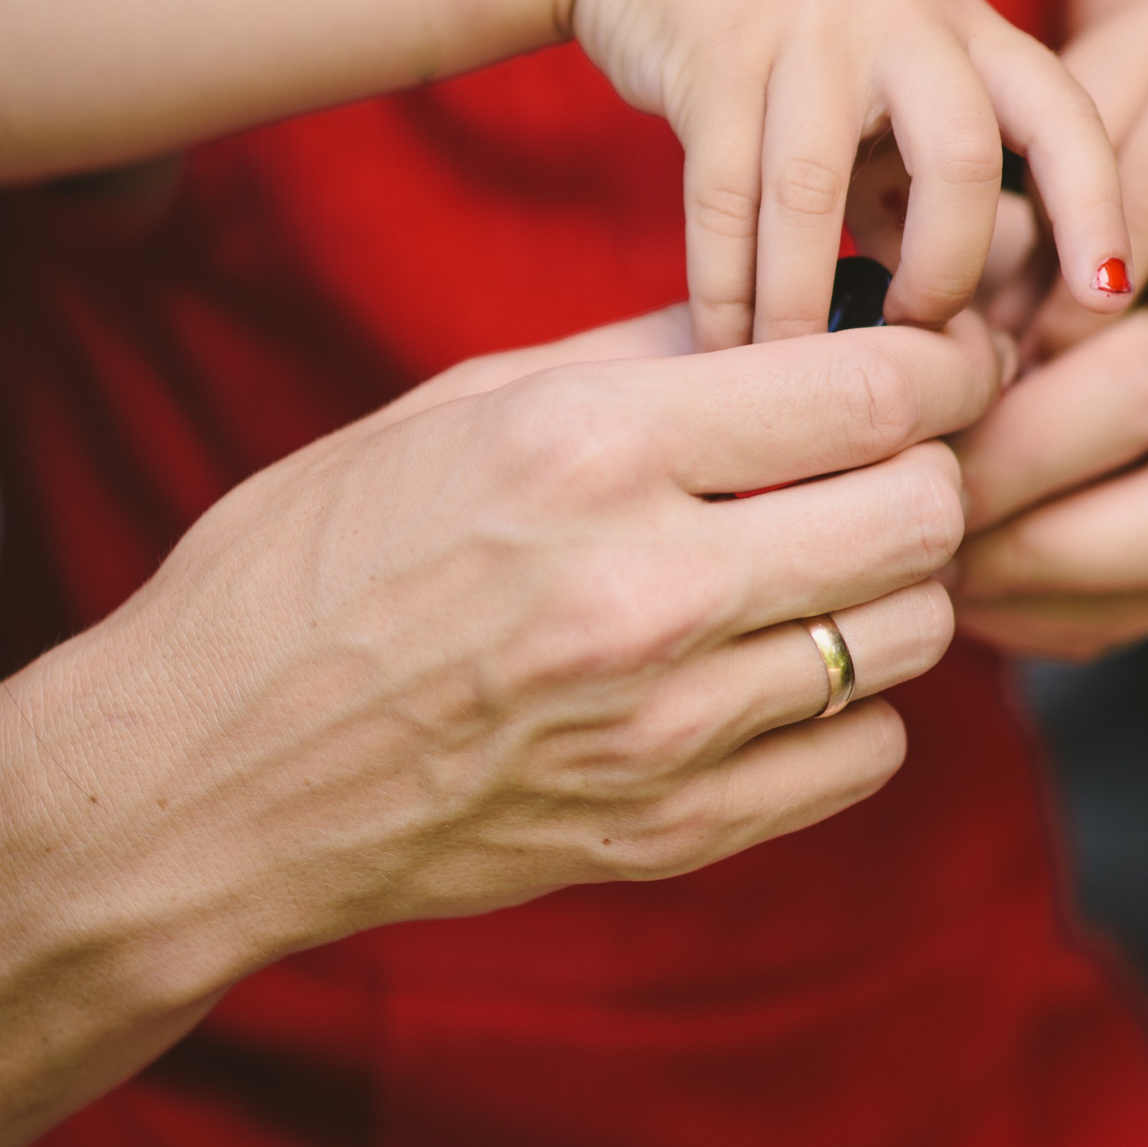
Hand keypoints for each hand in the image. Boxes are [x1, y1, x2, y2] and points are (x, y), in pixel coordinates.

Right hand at [16, 309, 1008, 1001]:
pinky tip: (769, 669)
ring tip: (811, 564)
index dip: (938, 363)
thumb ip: (646, 358)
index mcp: (587, 448)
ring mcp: (661, 729)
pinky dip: (848, 706)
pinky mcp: (665, 832)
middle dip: (924, 469)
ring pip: (912, 637)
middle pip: (921, 512)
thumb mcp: (461, 407)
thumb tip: (802, 314)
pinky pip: (863, 756)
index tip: (935, 360)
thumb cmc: (316, 560)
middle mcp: (643, 589)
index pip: (870, 389)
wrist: (209, 771)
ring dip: (888, 587)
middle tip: (874, 461)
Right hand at [572, 0, 1130, 349]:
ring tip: (792, 376)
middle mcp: (901, 19)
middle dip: (943, 275)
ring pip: (815, 194)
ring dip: (802, 305)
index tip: (1110, 302)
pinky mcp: (712, 53)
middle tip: (911, 345)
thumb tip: (925, 303)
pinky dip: (723, 285)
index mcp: (965, 27)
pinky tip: (721, 342)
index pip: (1064, 114)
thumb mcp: (878, 71)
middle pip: (958, 160)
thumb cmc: (785, 10)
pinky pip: (724, 196)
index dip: (1099, 208)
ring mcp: (805, 31)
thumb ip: (907, 174)